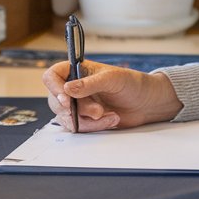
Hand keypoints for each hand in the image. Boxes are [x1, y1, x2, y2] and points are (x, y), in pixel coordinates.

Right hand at [42, 60, 182, 131]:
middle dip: (78, 110)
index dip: (55, 89)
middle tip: (98, 111)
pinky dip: (94, 127)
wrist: (146, 103)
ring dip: (88, 121)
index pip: (52, 76)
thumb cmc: (132, 84)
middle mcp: (74, 87)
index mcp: (78, 71)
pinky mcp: (85, 119)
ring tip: (110, 115)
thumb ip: (90, 84)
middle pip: (57, 102)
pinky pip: (78, 128)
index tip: (66, 101)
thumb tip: (67, 89)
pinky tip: (111, 119)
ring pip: (67, 118)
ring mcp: (78, 104)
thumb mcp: (113, 79)